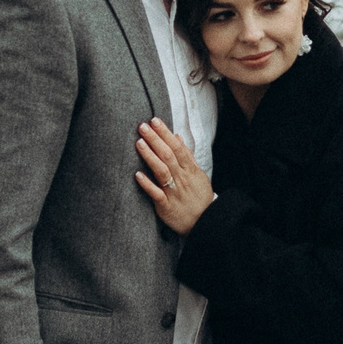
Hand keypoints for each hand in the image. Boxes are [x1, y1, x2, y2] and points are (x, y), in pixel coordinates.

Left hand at [134, 118, 212, 232]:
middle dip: (155, 140)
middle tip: (143, 126)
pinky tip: (137, 175)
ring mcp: (174, 192)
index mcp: (190, 170)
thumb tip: (177, 136)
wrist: (205, 222)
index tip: (155, 121)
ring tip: (139, 143)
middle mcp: (182, 178)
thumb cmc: (198, 196)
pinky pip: (156, 194)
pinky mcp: (166, 206)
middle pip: (168, 156)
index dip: (165, 134)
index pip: (177, 147)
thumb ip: (187, 155)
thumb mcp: (197, 174)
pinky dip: (147, 184)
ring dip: (150, 156)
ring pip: (162, 171)